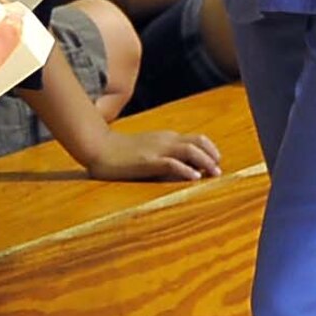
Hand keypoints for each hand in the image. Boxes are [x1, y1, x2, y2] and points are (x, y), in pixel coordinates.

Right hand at [83, 128, 223, 182]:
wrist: (97, 147)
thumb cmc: (120, 151)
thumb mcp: (146, 148)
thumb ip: (163, 153)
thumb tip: (182, 167)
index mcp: (165, 137)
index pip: (196, 139)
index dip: (210, 150)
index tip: (216, 162)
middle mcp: (164, 140)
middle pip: (198, 142)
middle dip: (212, 156)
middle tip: (218, 170)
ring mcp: (156, 150)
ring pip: (190, 150)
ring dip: (205, 162)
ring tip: (213, 174)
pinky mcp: (147, 161)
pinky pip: (172, 163)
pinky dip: (186, 170)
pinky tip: (194, 178)